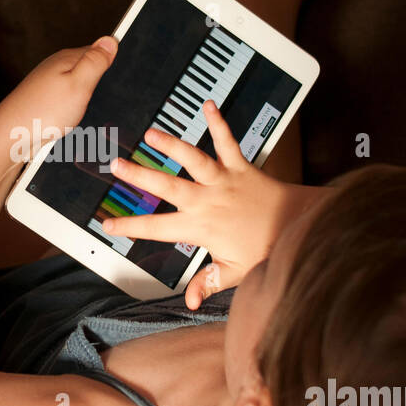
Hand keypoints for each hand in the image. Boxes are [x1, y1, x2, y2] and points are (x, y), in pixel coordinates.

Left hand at [0, 35, 117, 161]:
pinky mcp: (46, 101)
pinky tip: (72, 121)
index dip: (112, 65)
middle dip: (100, 85)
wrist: (12, 137)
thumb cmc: (43, 112)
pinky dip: (75, 112)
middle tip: (98, 102)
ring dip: (87, 102)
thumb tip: (110, 39)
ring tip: (83, 114)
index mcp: (67, 59)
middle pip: (89, 70)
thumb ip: (95, 62)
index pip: (99, 51)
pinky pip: (69, 102)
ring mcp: (50, 84)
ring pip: (80, 88)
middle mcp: (57, 68)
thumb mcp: (79, 84)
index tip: (116, 82)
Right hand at [101, 99, 286, 309]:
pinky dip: (219, 123)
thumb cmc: (265, 249)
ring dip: (171, 145)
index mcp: (200, 227)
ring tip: (151, 133)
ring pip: (193, 160)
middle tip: (117, 165)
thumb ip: (207, 283)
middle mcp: (207, 200)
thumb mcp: (234, 273)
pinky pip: (228, 142)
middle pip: (167, 187)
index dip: (130, 227)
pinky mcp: (240, 167)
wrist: (296, 227)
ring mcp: (222, 181)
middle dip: (140, 175)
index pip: (157, 228)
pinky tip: (209, 104)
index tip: (108, 224)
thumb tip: (188, 301)